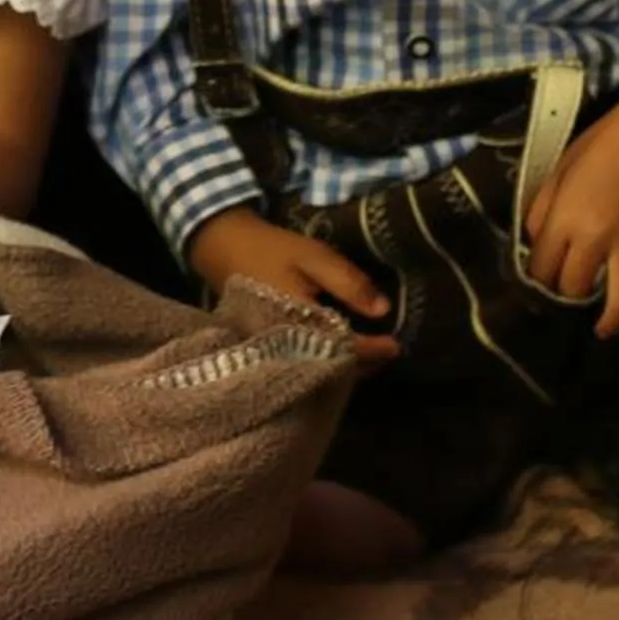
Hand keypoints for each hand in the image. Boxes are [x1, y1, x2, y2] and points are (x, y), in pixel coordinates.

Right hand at [187, 208, 399, 367]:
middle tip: (387, 351)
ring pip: (321, 371)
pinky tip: (340, 351)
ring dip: (348, 366)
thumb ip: (348, 282)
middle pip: (335, 369)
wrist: (223, 248)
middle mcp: (288, 346)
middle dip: (365, 364)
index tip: (396, 344)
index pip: (346, 348)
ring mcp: (276, 352)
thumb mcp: (313, 255)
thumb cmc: (271, 249)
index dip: (374, 349)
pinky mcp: (269, 349)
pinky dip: (328, 363)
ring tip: (370, 353)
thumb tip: (383, 310)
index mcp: (301, 324)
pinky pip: (305, 364)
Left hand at [523, 87, 618, 338]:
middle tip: (568, 306)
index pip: (543, 269)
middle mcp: (598, 236)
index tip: (541, 286)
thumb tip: (534, 245)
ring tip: (603, 330)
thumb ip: (541, 209)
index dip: (538, 283)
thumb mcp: (558, 171)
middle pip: (576, 290)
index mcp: (566, 217)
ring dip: (611, 323)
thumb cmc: (601, 146)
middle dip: (568, 302)